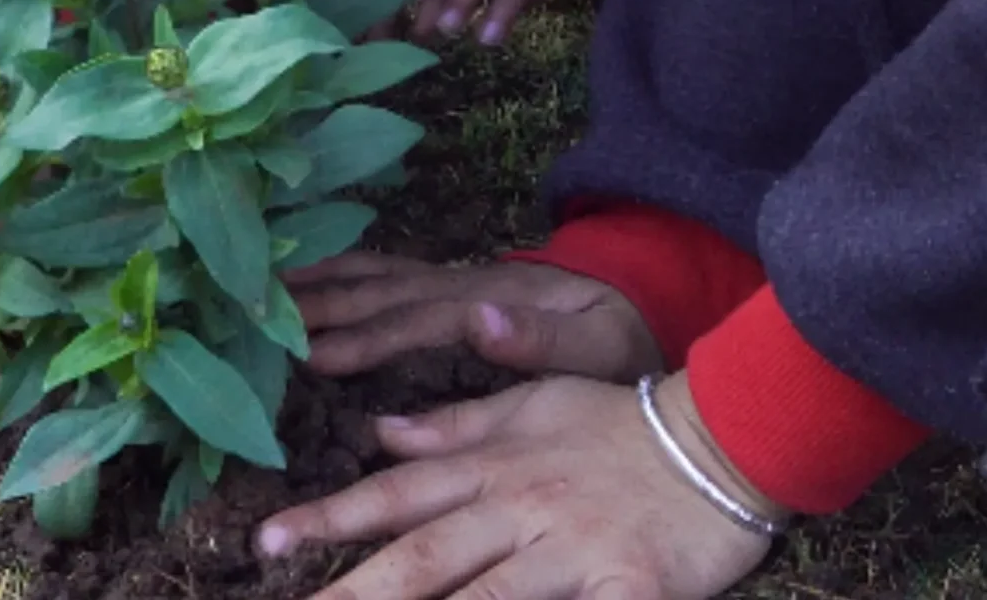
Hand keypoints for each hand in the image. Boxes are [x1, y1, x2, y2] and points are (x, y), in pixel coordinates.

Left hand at [255, 374, 770, 599]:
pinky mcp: (626, 591)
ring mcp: (570, 553)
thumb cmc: (619, 426)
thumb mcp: (533, 406)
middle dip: (350, 594)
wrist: (720, 439)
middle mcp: (520, 509)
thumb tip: (381, 432)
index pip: (395, 496)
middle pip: (422, 559)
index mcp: (494, 467)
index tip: (266, 543)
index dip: (330, 519)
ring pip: (482, 599)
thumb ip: (456, 425)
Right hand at [291, 250, 657, 380]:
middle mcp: (465, 281)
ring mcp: (457, 277)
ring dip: (326, 280)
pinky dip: (350, 269)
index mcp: (491, 299)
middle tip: (261, 308)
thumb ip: (544, 338)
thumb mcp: (601, 344)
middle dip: (324, 301)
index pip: (416, 321)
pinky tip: (316, 273)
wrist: (640, 296)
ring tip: (269, 284)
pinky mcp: (454, 284)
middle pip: (384, 291)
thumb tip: (479, 320)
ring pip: (380, 276)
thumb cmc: (620, 336)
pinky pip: (393, 274)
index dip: (364, 338)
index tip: (311, 352)